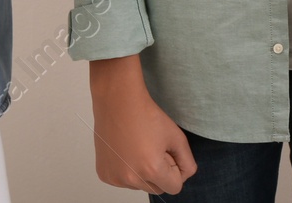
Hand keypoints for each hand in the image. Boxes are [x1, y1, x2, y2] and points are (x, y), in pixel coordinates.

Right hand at [91, 59, 196, 194]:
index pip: (175, 187)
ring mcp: (115, 178)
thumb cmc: (147, 115)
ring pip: (140, 185)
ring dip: (143, 173)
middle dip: (160, 173)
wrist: (118, 102)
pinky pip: (124, 181)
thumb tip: (184, 176)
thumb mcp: (176, 136)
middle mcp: (131, 179)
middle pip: (157, 189)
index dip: (176, 170)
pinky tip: (126, 150)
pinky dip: (128, 170)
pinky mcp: (104, 174)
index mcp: (151, 169)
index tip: (169, 153)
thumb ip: (187, 161)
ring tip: (139, 147)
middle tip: (154, 148)